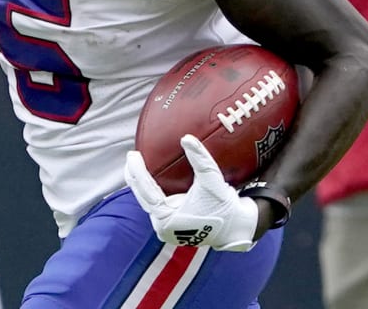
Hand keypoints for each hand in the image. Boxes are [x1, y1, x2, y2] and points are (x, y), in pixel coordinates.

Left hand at [124, 134, 259, 251]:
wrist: (235, 228)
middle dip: (135, 176)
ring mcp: (165, 229)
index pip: (145, 190)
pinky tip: (152, 179)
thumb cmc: (224, 207)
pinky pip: (157, 207)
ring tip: (138, 165)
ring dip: (143, 185)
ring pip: (148, 203)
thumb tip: (187, 138)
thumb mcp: (212, 181)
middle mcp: (162, 226)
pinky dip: (153, 192)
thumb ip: (200, 159)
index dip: (137, 171)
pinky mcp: (171, 227)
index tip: (133, 154)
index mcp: (167, 218)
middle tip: (132, 156)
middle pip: (142, 197)